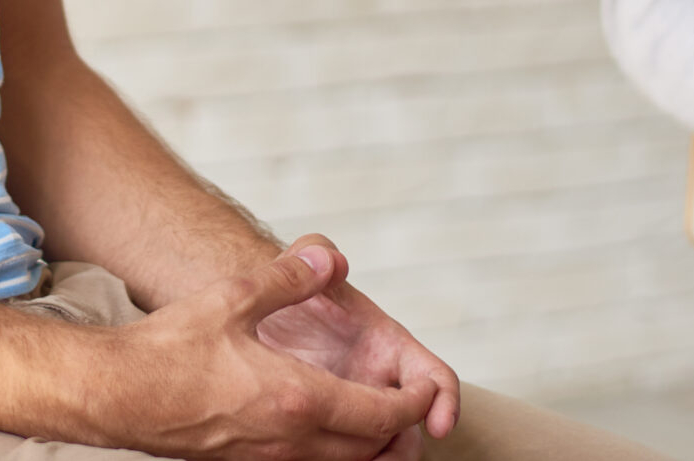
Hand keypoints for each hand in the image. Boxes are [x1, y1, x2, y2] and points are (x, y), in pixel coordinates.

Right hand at [93, 241, 440, 460]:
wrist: (115, 395)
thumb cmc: (170, 349)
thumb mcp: (234, 298)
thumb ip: (288, 279)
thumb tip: (332, 259)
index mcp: (299, 399)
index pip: (381, 416)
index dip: (412, 403)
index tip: (424, 390)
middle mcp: (291, 441)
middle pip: (368, 449)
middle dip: (396, 431)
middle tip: (409, 406)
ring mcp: (267, 460)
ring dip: (364, 446)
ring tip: (374, 421)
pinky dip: (329, 453)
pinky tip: (318, 429)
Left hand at [254, 235, 460, 458]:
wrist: (249, 317)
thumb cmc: (282, 292)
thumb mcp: (295, 267)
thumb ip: (312, 253)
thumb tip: (332, 261)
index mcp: (388, 348)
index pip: (434, 378)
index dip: (444, 400)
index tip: (441, 424)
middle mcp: (379, 385)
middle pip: (410, 430)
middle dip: (406, 451)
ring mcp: (355, 413)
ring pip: (378, 450)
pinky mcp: (327, 435)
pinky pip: (343, 457)